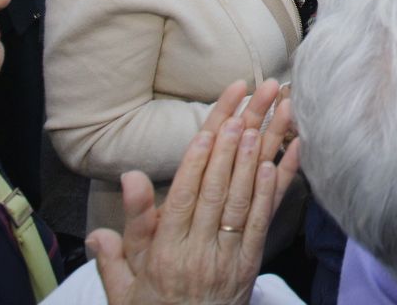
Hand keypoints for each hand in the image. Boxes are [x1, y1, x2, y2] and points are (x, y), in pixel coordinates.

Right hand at [88, 80, 300, 304]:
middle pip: (217, 192)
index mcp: (165, 255)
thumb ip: (117, 244)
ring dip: (255, 159)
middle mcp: (199, 253)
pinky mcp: (250, 263)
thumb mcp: (123, 284)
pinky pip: (262, 222)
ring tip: (265, 124)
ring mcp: (228, 258)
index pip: (183, 200)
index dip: (196, 163)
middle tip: (243, 112)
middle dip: (230, 149)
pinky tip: (278, 162)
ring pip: (243, 202)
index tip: (209, 130)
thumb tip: (122, 191)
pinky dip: (272, 190)